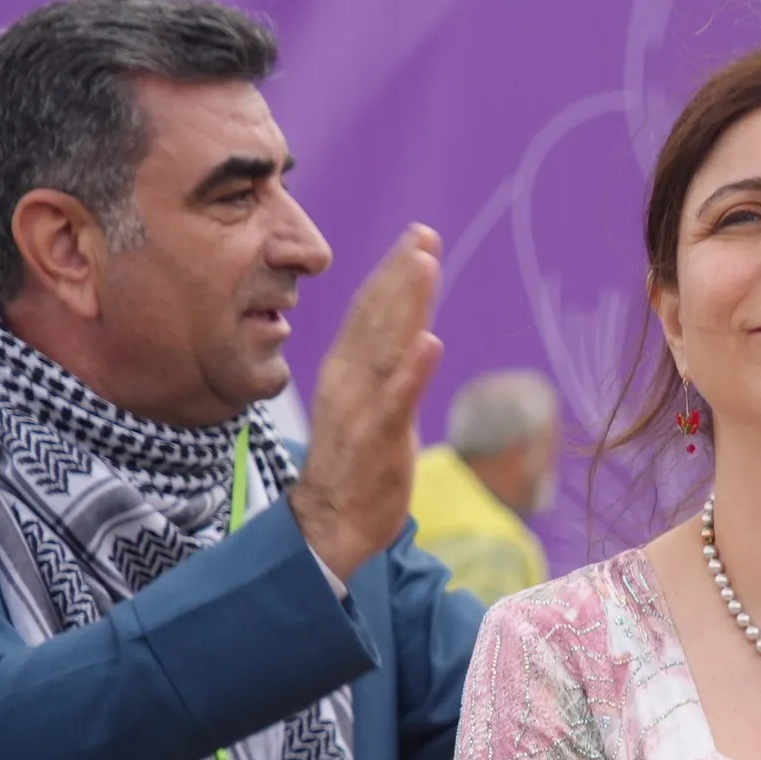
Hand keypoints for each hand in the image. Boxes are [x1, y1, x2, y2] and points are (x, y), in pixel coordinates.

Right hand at [289, 226, 444, 580]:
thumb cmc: (356, 464)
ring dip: (406, 303)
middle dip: (401, 274)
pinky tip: (431, 341)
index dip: (394, 273)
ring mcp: (362, 407)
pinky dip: (413, 370)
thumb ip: (387, 368)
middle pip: (378, 317)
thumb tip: (410, 333)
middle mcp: (349, 380)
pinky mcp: (377, 439)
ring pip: (386, 346)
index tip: (418, 238)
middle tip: (425, 234)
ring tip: (425, 264)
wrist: (329, 525)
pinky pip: (396, 400)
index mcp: (348, 370)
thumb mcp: (372, 405)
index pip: (372, 312)